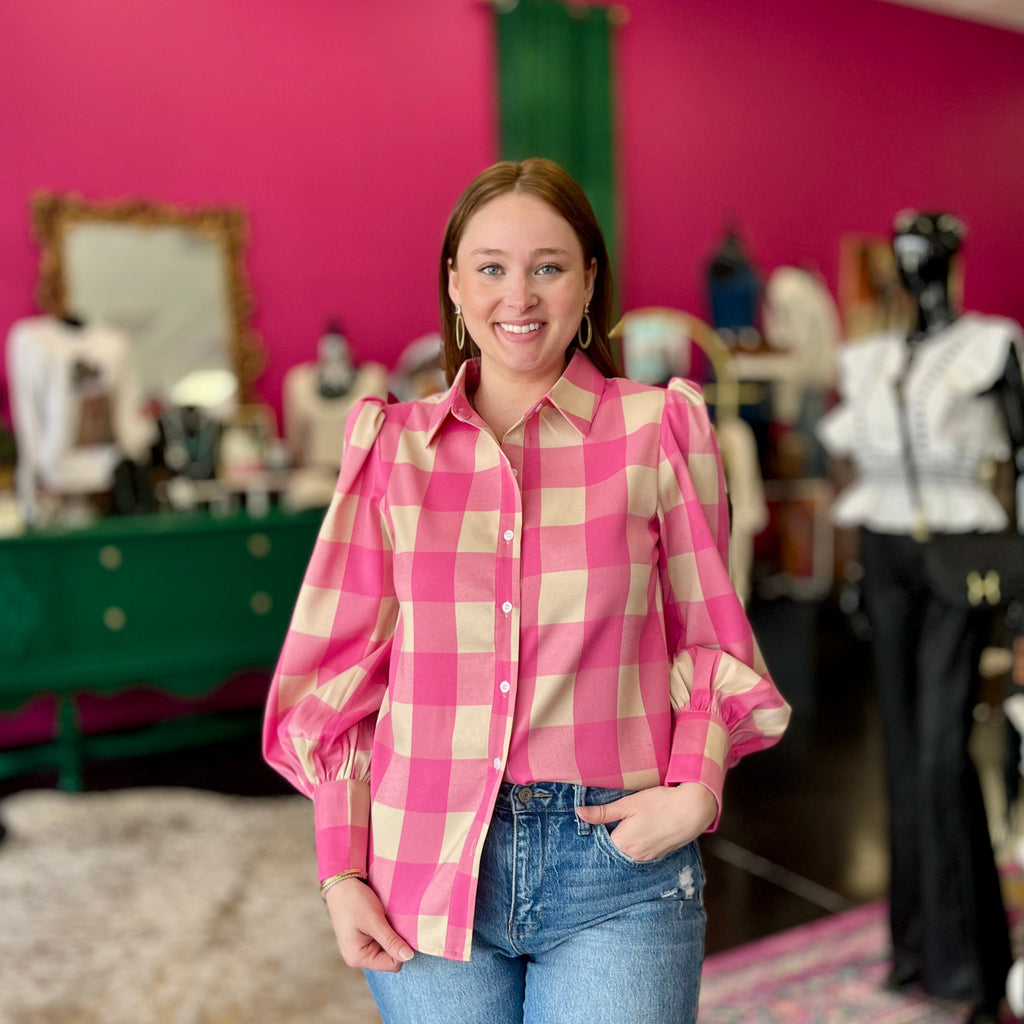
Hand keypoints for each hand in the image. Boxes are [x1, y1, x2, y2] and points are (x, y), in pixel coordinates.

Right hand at [324, 878, 414, 971]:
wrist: (340, 882)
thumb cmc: (354, 900)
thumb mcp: (375, 920)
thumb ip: (391, 941)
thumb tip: (409, 957)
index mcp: (358, 958)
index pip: (393, 964)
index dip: (401, 948)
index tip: (401, 929)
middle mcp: (358, 958)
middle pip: (390, 959)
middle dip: (395, 941)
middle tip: (392, 922)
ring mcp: (359, 948)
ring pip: (386, 949)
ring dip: (390, 935)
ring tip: (386, 918)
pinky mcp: (362, 939)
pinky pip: (380, 941)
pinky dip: (385, 931)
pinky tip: (382, 918)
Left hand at [575, 784, 717, 861]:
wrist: (691, 811)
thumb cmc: (659, 803)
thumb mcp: (628, 804)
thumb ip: (602, 812)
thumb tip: (579, 814)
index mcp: (622, 844)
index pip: (598, 843)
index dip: (594, 832)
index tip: (593, 821)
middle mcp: (633, 856)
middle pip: (612, 850)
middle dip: (608, 837)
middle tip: (608, 821)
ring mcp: (646, 858)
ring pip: (625, 852)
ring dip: (622, 842)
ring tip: (625, 825)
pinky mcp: (657, 856)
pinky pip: (639, 854)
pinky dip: (635, 845)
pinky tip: (639, 831)